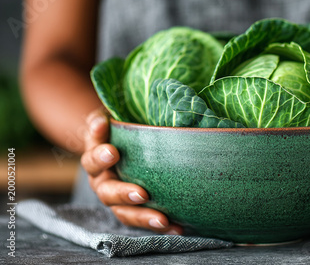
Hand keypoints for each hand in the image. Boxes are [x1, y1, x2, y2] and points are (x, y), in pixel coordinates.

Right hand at [80, 109, 182, 234]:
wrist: (117, 144)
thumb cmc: (116, 128)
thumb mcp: (107, 119)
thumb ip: (102, 121)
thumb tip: (101, 122)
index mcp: (95, 160)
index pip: (93, 160)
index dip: (100, 157)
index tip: (113, 152)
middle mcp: (103, 183)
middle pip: (107, 193)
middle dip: (124, 194)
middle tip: (141, 194)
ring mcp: (117, 199)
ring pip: (125, 213)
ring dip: (144, 217)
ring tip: (162, 220)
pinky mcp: (134, 209)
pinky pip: (145, 220)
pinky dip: (162, 226)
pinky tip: (179, 228)